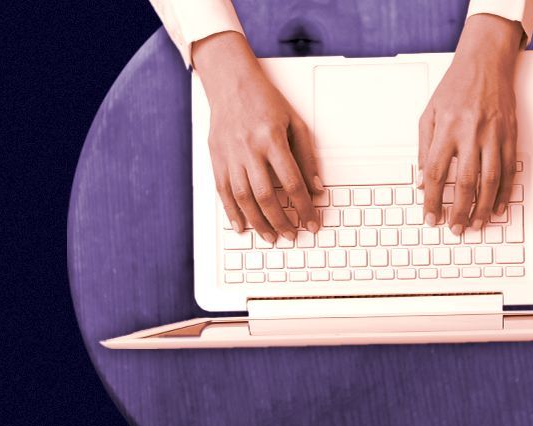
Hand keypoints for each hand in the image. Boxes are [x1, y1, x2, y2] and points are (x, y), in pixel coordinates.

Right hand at [191, 32, 320, 241]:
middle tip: (292, 235)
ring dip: (258, 222)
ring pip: (243, 197)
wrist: (230, 82)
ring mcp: (229, 154)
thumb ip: (307, 157)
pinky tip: (241, 226)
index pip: (292, 183)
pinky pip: (222, 190)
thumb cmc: (265, 101)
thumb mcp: (296, 123)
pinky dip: (231, 212)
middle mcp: (248, 149)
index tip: (312, 222)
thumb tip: (317, 189)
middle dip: (281, 221)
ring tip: (270, 237)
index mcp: (272, 139)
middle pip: (266, 195)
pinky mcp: (215, 157)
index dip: (304, 207)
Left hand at [421, 13, 524, 235]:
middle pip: (465, 183)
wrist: (485, 65)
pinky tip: (498, 207)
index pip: (437, 173)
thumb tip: (423, 181)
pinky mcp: (510, 137)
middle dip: (460, 211)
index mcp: (447, 129)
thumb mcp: (430, 113)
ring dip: (484, 207)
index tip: (431, 218)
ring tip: (477, 224)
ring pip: (490, 181)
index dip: (433, 200)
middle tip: (456, 229)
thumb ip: (424, 148)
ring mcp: (494, 137)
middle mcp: (471, 134)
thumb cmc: (455, 88)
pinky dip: (505, 193)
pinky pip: (509, 171)